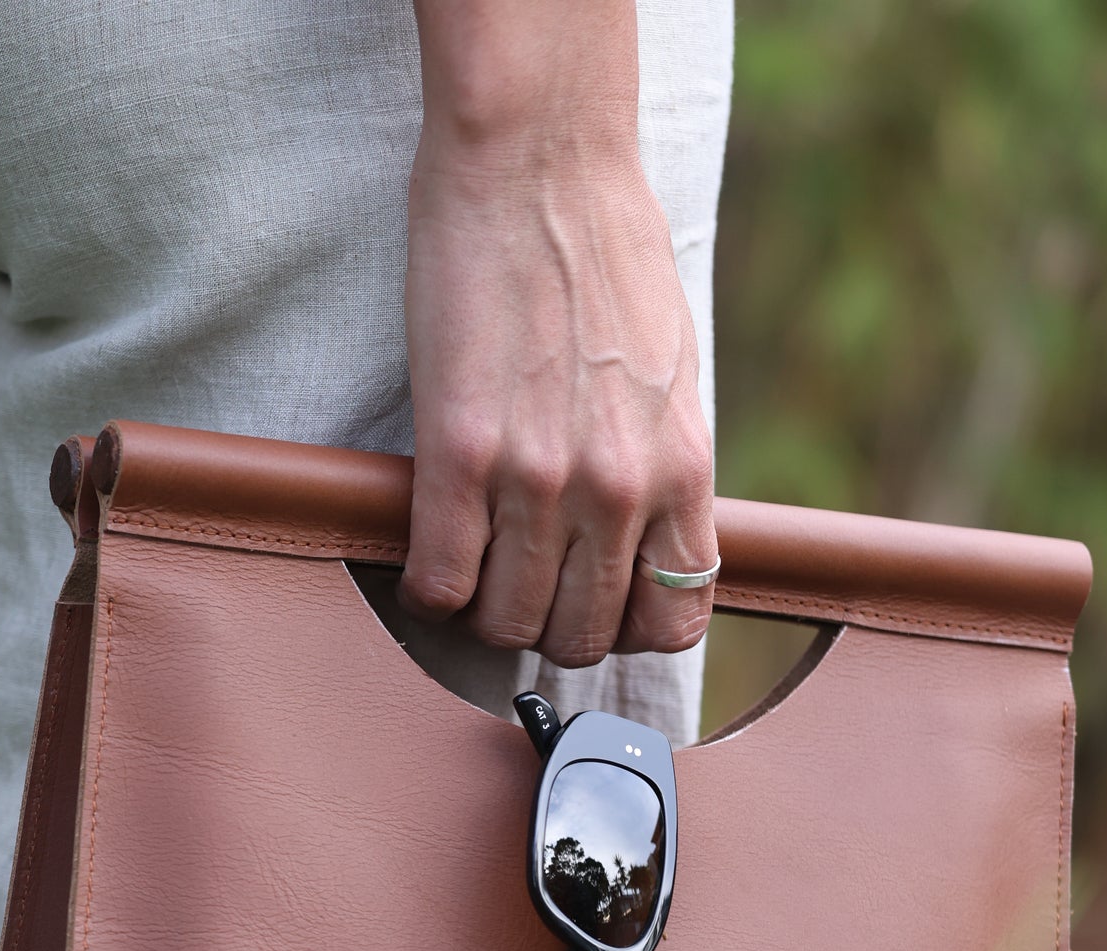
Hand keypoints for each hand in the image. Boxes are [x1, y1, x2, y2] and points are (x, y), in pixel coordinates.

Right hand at [399, 4, 716, 669]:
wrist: (540, 160)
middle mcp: (618, 488)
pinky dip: (428, 591)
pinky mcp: (460, 451)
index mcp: (681, 470)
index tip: (594, 606)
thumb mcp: (673, 376)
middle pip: (580, 635)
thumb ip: (662, 467)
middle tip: (520, 588)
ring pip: (507, 621)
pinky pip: (441, 580)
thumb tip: (643, 540)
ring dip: (483, 613)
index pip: (671, 620)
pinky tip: (425, 564)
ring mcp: (538, 476)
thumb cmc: (607, 251)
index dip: (627, 632)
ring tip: (470, 574)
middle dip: (546, 625)